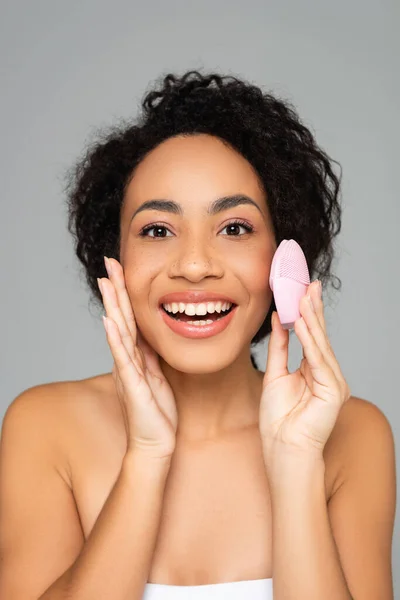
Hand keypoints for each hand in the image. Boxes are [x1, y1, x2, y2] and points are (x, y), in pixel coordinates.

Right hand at [98, 256, 177, 460]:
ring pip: (119, 331)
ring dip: (112, 306)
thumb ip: (151, 354)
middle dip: (116, 289)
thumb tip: (151, 333)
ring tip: (106, 282)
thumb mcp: (158, 375)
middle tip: (110, 262)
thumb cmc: (157, 412)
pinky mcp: (132, 384)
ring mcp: (127, 370)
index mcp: (136, 355)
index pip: (129, 317)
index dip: (125, 293)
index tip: (122, 268)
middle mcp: (127, 358)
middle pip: (120, 317)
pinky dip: (115, 338)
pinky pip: (123, 358)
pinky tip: (109, 321)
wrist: (155, 444)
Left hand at [259, 280, 350, 459]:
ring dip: (311, 318)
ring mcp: (333, 382)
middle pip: (319, 335)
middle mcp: (327, 373)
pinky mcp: (333, 390)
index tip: (303, 289)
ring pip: (320, 344)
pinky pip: (319, 360)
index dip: (307, 313)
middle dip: (313, 309)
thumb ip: (280, 349)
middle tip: (309, 283)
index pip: (312, 336)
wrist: (282, 448)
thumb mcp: (275, 374)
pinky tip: (301, 322)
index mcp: (315, 370)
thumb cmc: (278, 419)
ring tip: (304, 296)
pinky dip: (309, 340)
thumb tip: (279, 322)